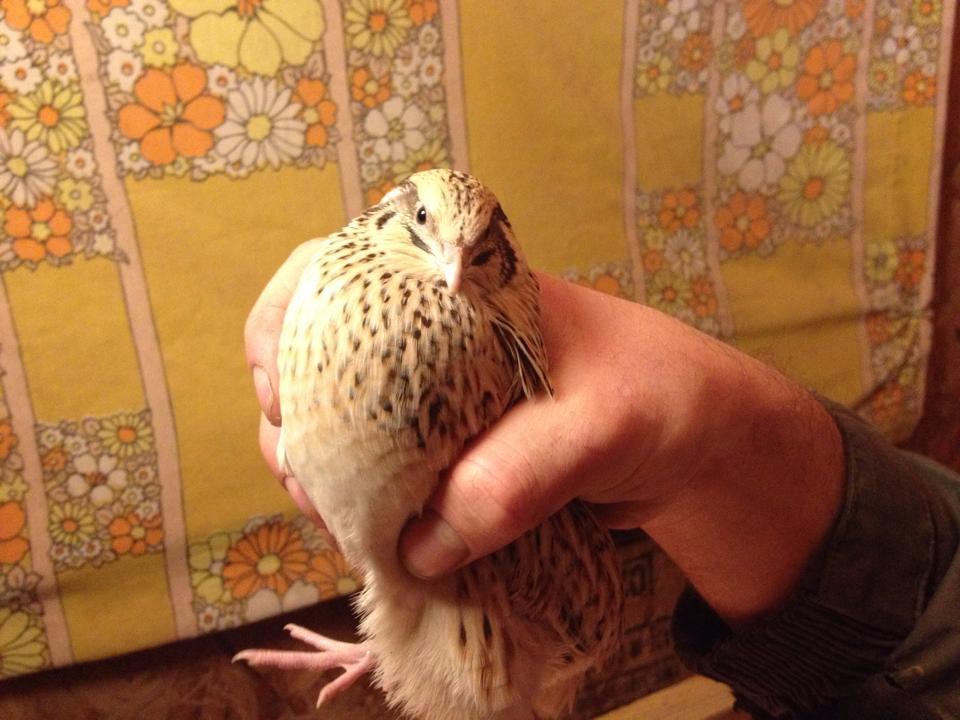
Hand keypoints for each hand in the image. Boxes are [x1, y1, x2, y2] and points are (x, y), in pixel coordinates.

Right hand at [246, 248, 843, 622]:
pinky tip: (373, 534)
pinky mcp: (448, 442)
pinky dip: (364, 499)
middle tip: (313, 486)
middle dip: (295, 424)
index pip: (332, 274)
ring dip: (324, 471)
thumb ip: (514, 481)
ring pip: (340, 419)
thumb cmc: (657, 397)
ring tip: (341, 521)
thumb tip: (417, 545)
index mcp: (454, 286)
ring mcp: (435, 390)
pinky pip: (381, 465)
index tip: (277, 397)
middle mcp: (429, 331)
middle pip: (315, 358)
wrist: (700, 439)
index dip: (281, 327)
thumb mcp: (598, 428)